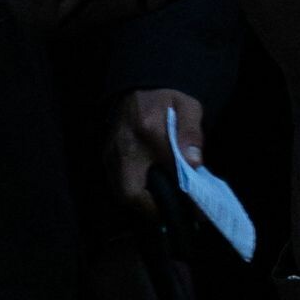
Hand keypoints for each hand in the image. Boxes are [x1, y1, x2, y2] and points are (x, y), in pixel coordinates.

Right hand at [107, 88, 203, 215]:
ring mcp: (110, 151)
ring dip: (141, 204)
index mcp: (148, 129)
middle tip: (172, 213)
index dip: (181, 194)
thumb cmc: (166, 98)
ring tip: (163, 206)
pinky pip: (115, 183)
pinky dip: (132, 192)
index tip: (194, 209)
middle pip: (130, 193)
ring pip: (120, 192)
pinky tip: (149, 193)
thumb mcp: (188, 106)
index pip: (166, 171)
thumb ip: (192, 133)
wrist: (138, 86)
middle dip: (151, 209)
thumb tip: (194, 164)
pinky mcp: (105, 155)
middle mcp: (125, 145)